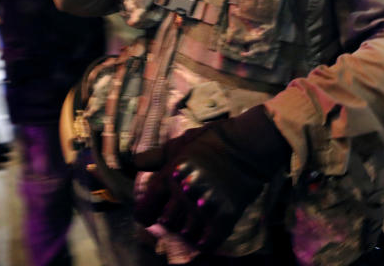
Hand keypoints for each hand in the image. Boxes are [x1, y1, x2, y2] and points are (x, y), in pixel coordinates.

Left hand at [131, 105, 289, 251]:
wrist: (247, 144)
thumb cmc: (211, 140)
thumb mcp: (180, 144)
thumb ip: (156, 157)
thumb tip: (136, 164)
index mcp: (169, 176)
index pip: (145, 210)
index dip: (145, 215)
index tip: (150, 215)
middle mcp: (184, 194)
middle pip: (166, 223)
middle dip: (170, 219)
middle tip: (178, 214)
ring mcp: (204, 207)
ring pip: (186, 233)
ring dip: (188, 229)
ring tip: (194, 220)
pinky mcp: (224, 216)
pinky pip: (207, 242)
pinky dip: (204, 241)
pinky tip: (206, 233)